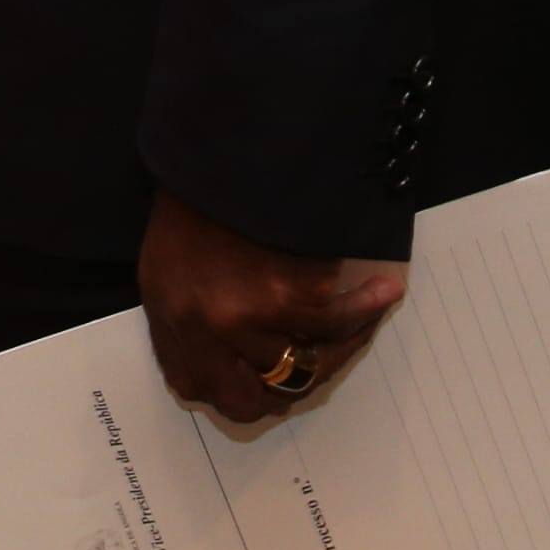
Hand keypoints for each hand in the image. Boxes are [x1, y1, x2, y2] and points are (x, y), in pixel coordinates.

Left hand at [138, 189, 405, 422]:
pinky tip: (384, 292)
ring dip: (336, 354)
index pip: (193, 388)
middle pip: (249, 399)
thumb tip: (225, 360)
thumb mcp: (166, 261)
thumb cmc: (195, 198)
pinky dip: (366, 310)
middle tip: (310, 373)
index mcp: (168, 318)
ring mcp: (244, 320)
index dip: (226, 391)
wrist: (219, 150)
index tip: (253, 382)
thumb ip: (185, 317)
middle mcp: (203, 330)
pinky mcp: (284, 298)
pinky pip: (335, 323)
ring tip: (355, 331)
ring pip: (302, 370)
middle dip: (283, 394)